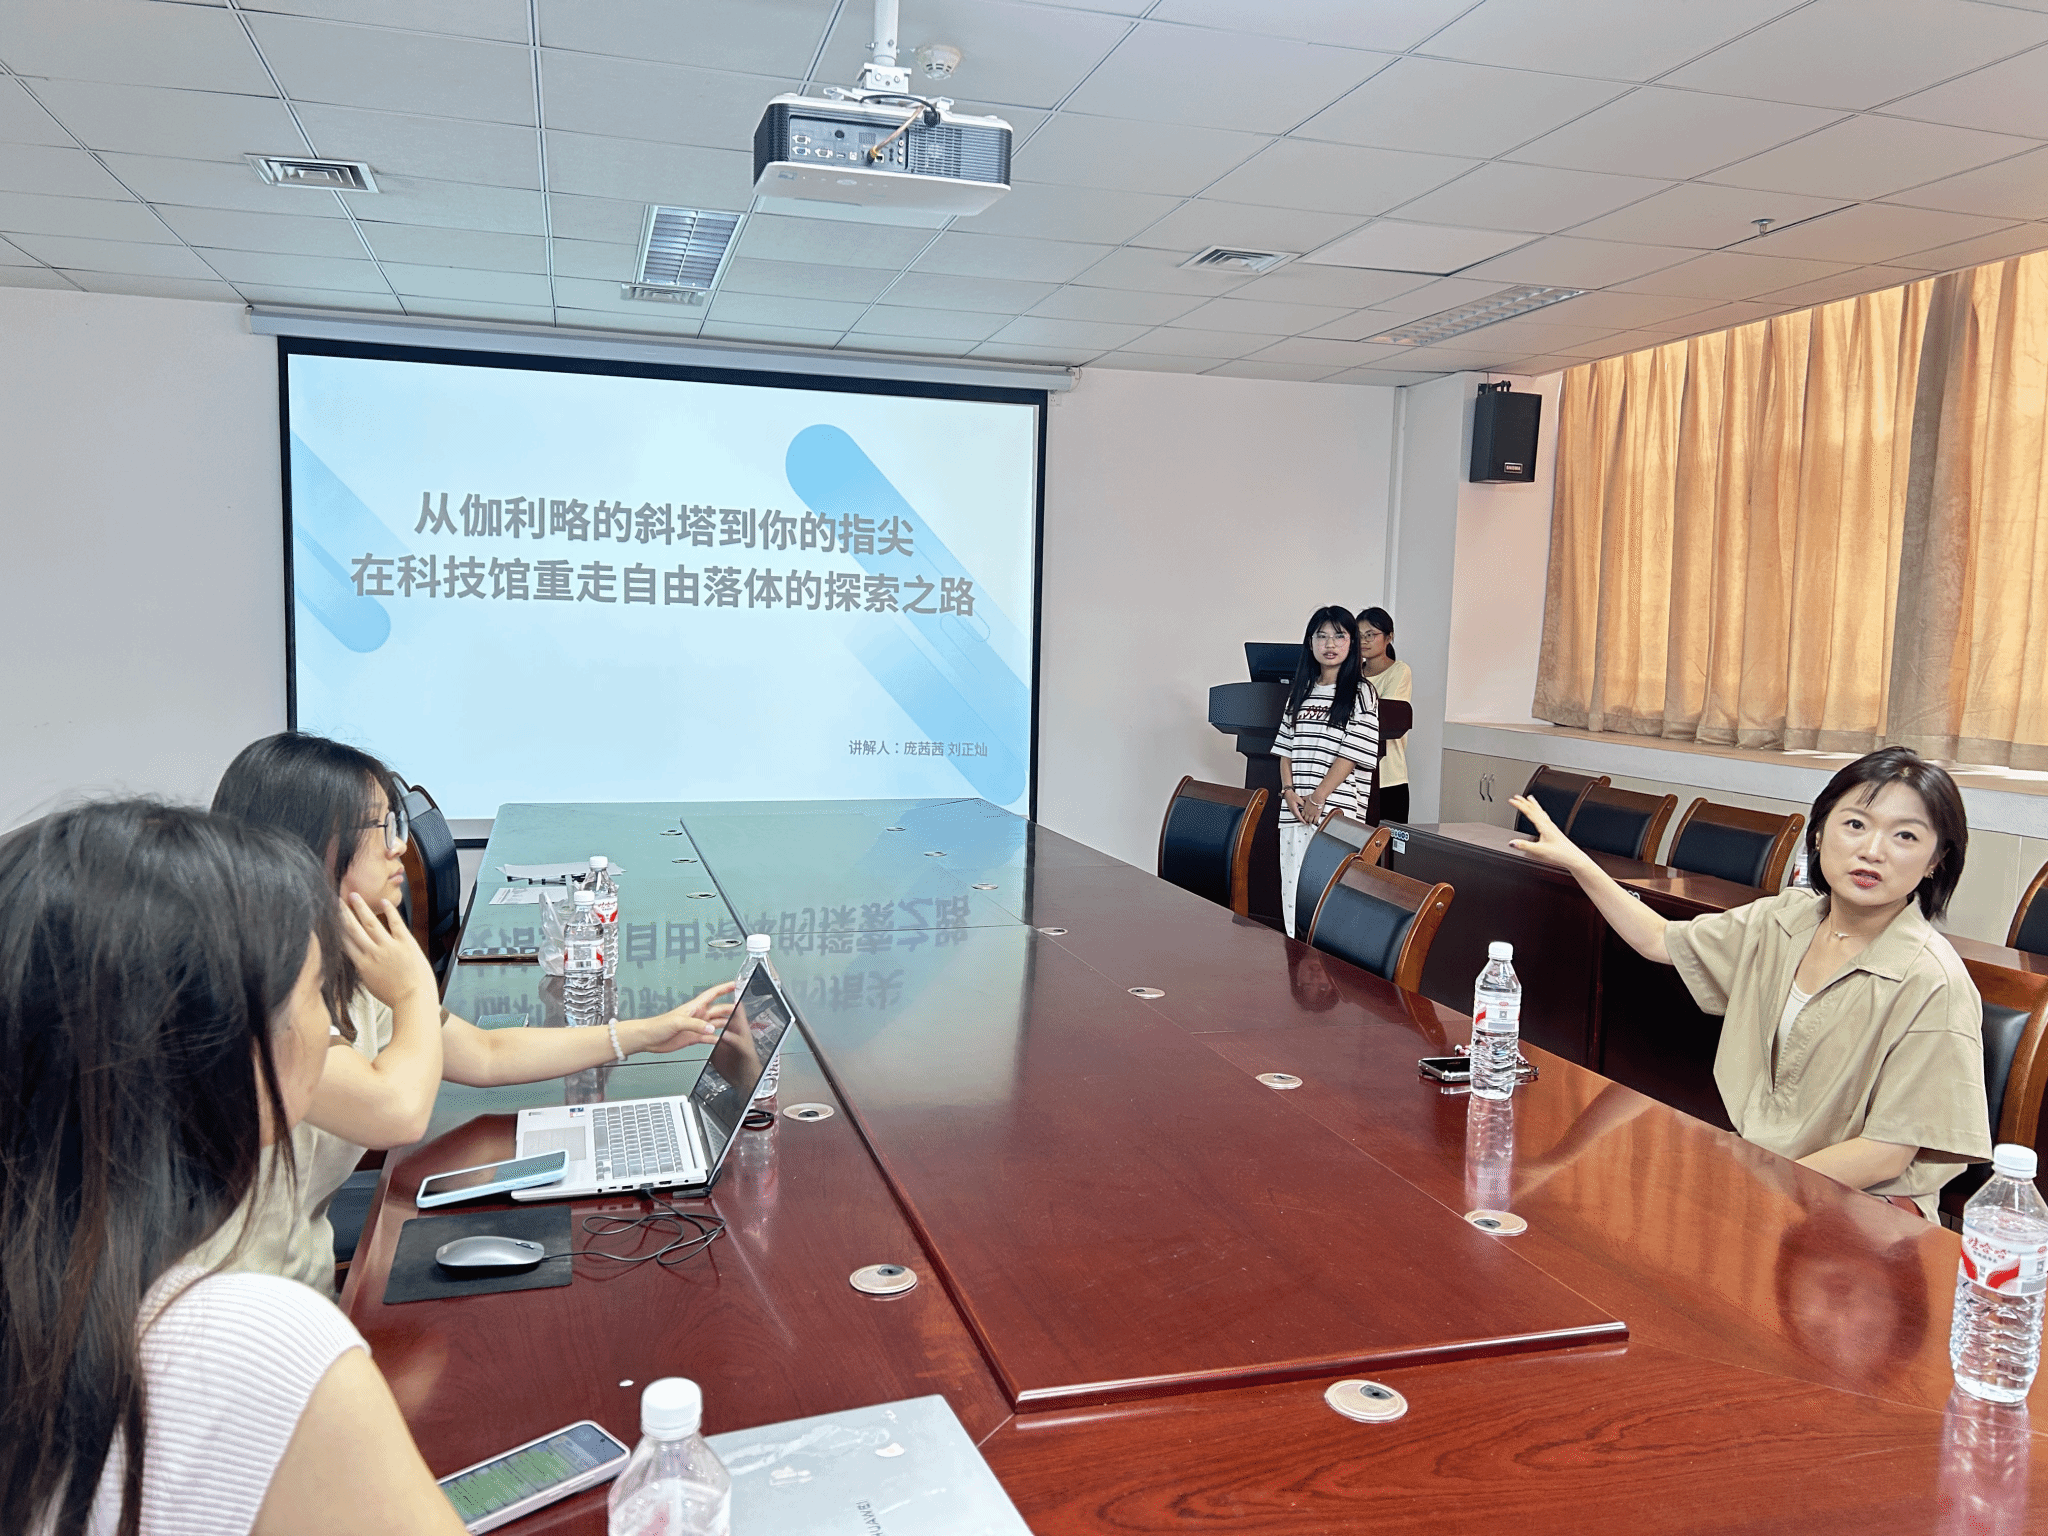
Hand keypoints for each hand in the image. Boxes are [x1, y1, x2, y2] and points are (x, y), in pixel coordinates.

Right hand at [338, 892, 437, 1008]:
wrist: (414, 1000)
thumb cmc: (395, 996)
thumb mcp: (371, 984)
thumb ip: (364, 969)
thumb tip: (359, 959)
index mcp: (362, 965)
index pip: (344, 943)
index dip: (336, 929)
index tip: (329, 918)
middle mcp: (372, 953)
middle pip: (353, 929)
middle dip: (343, 914)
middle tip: (335, 900)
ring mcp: (388, 947)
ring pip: (370, 923)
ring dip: (361, 908)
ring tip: (353, 895)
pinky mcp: (405, 943)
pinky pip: (396, 923)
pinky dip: (390, 912)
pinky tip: (384, 902)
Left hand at [620, 980, 738, 1055]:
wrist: (648, 1038)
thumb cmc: (658, 1025)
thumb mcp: (678, 1022)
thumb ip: (696, 1025)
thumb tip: (711, 1028)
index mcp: (694, 1007)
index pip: (713, 994)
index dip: (725, 988)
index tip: (735, 984)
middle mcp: (697, 1015)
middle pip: (718, 1010)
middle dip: (730, 1008)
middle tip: (741, 1009)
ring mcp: (696, 1026)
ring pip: (716, 1023)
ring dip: (725, 1024)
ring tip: (736, 1025)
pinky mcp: (693, 1037)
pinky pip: (709, 1037)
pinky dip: (716, 1038)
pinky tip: (721, 1040)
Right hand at [1284, 790, 1310, 821]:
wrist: (1287, 793)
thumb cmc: (1292, 795)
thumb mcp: (1299, 799)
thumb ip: (1303, 804)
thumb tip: (1307, 808)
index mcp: (1294, 808)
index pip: (1299, 816)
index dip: (1302, 820)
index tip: (1305, 822)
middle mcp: (1292, 810)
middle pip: (1297, 817)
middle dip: (1302, 820)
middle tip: (1306, 823)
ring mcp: (1291, 810)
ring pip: (1296, 816)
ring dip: (1300, 818)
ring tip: (1304, 820)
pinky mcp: (1292, 808)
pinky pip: (1295, 814)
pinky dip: (1299, 816)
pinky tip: (1301, 816)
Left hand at [1301, 794, 1328, 825]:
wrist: (1317, 798)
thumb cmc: (1313, 797)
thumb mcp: (1306, 797)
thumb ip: (1304, 798)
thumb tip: (1302, 797)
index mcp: (1305, 809)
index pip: (1302, 815)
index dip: (1302, 817)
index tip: (1303, 817)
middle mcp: (1308, 812)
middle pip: (1305, 819)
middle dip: (1306, 820)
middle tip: (1307, 821)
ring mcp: (1312, 814)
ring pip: (1310, 821)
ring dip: (1310, 822)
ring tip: (1311, 822)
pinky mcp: (1317, 814)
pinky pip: (1315, 820)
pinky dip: (1315, 822)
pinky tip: (1315, 822)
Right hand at [1505, 795, 1586, 871]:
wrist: (1573, 858)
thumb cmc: (1560, 854)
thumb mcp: (1539, 850)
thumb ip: (1524, 845)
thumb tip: (1512, 843)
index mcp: (1544, 826)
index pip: (1529, 812)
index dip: (1520, 805)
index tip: (1512, 800)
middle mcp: (1548, 824)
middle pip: (1535, 809)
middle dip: (1525, 802)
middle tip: (1517, 796)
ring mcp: (1552, 827)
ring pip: (1541, 812)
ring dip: (1534, 805)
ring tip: (1530, 799)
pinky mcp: (1555, 831)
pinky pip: (1545, 817)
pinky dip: (1540, 812)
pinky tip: (1542, 815)